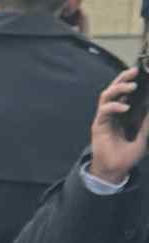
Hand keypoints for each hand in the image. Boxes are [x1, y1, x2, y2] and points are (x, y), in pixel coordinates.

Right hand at [89, 67, 148, 185]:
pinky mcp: (98, 124)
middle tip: (135, 71)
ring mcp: (104, 118)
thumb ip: (146, 123)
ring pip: (107, 96)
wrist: (115, 170)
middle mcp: (113, 113)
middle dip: (123, 79)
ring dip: (119, 88)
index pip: (125, 94)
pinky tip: (125, 107)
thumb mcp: (143, 136)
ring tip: (132, 87)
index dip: (131, 82)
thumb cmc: (128, 156)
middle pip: (114, 90)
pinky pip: (105, 110)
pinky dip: (115, 106)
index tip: (142, 73)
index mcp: (122, 114)